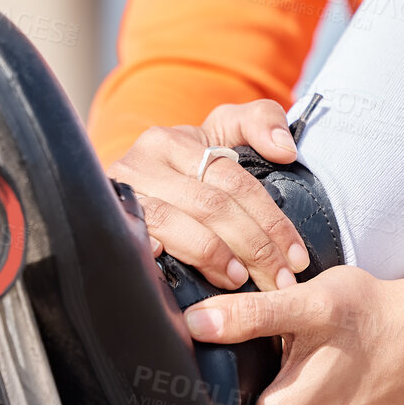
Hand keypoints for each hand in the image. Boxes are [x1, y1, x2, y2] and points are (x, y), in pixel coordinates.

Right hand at [106, 100, 310, 290]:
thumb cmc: (188, 162)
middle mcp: (142, 163)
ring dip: (212, 255)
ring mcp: (121, 195)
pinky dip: (155, 254)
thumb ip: (261, 122)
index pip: (234, 182)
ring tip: (241, 280)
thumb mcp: (224, 130)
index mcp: (174, 140)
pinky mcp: (107, 222)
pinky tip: (179, 272)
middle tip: (280, 282)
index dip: (270, 221)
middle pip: (209, 206)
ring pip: (172, 223)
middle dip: (253, 248)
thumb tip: (285, 150)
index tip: (296, 257)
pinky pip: (133, 240)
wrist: (135, 181)